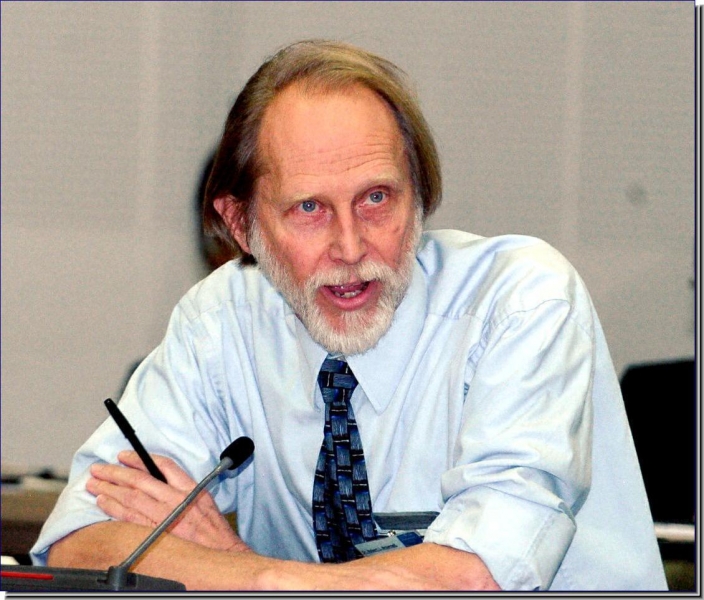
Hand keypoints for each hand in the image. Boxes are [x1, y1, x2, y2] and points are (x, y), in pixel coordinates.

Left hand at [86, 451, 249, 553]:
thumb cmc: (212, 526)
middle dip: (116, 472)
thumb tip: (156, 475)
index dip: (139, 458)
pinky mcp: (155, 533)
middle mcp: (175, 499)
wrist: (220, 551)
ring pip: (131, 498)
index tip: (123, 456)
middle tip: (99, 468)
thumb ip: (181, 484)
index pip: (161, 466)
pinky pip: (129, 518)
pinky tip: (103, 502)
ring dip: (110, 488)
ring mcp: (164, 517)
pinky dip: (114, 508)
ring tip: (94, 483)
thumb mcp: (203, 497)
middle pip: (140, 480)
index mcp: (188, 488)